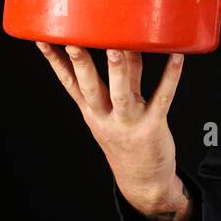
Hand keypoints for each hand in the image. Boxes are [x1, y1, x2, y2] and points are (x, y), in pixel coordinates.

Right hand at [35, 43, 188, 220]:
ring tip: (116, 47)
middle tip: (74, 41)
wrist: (142, 180)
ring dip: (118, 70)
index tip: (43, 40)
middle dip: (81, 64)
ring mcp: (128, 122)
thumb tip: (124, 42)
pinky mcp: (153, 126)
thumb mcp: (114, 110)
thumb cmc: (127, 138)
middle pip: (89, 87)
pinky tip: (177, 58)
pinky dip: (170, 77)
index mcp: (91, 110)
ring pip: (121, 93)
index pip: (69, 83)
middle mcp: (105, 116)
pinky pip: (162, 98)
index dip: (55, 62)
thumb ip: (121, 77)